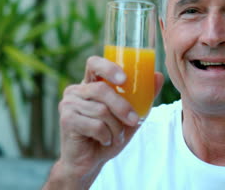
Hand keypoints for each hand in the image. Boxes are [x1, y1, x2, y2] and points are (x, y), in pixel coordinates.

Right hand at [44, 56, 163, 188]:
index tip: (124, 80)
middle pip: (101, 89)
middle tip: (134, 120)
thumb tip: (158, 75)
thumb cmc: (110, 134)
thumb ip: (144, 96)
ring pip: (101, 110)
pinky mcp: (66, 120)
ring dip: (115, 127)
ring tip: (116, 135)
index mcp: (90, 83)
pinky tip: (104, 140)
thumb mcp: (131, 114)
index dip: (108, 67)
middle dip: (122, 107)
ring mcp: (68, 104)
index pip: (94, 63)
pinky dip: (106, 135)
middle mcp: (76, 90)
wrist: (91, 162)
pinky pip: (94, 125)